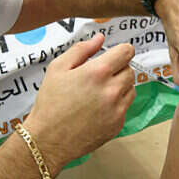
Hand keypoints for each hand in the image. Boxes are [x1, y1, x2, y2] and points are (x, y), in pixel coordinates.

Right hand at [25, 34, 134, 173]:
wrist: (48, 140)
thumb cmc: (50, 104)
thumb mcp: (58, 68)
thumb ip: (81, 50)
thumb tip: (100, 38)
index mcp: (98, 72)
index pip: (127, 52)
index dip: (120, 51)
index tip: (114, 55)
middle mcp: (112, 90)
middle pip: (130, 70)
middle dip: (118, 69)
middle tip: (99, 76)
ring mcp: (117, 109)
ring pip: (131, 88)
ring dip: (120, 86)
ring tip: (98, 92)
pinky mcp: (118, 124)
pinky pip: (125, 107)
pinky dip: (116, 104)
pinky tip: (98, 108)